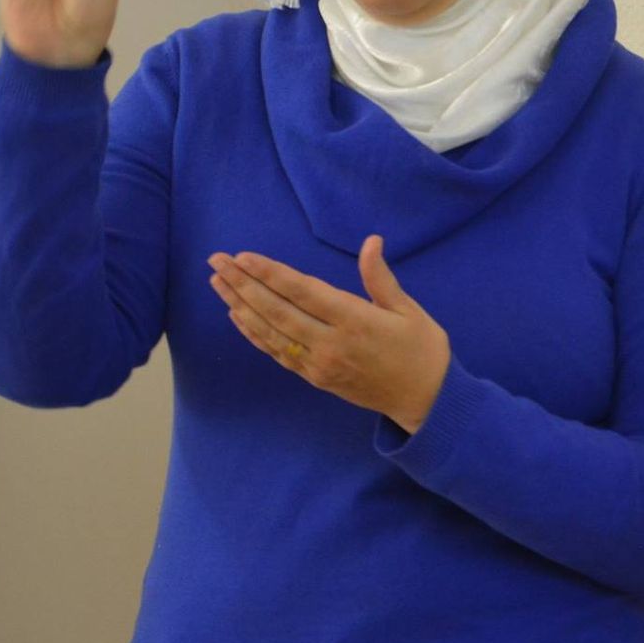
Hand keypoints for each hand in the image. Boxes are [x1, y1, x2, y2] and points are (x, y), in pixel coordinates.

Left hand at [207, 235, 451, 433]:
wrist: (426, 402)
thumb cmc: (422, 350)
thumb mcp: (409, 310)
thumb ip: (381, 277)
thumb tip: (371, 241)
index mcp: (356, 321)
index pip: (303, 292)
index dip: (271, 274)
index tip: (244, 257)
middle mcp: (331, 343)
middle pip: (278, 310)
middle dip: (244, 284)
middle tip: (217, 261)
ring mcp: (320, 363)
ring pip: (271, 331)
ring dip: (240, 305)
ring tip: (217, 283)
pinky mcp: (315, 377)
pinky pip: (277, 353)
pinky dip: (254, 333)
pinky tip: (237, 315)